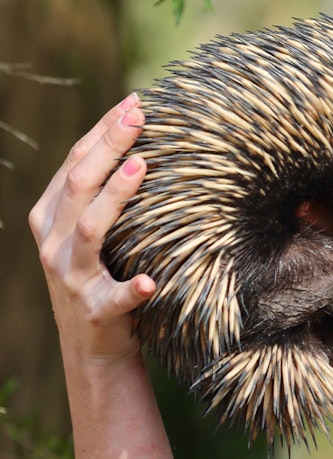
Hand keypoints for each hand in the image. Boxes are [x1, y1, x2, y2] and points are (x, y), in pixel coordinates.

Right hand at [29, 93, 154, 364]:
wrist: (93, 350)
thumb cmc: (102, 280)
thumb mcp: (92, 236)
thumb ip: (102, 199)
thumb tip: (143, 147)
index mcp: (51, 219)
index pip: (74, 164)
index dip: (101, 132)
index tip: (133, 103)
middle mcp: (54, 244)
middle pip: (78, 185)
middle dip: (107, 147)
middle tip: (138, 116)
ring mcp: (71, 278)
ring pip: (89, 230)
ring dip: (114, 197)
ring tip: (141, 167)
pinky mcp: (94, 312)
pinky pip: (114, 299)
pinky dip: (131, 290)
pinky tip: (150, 282)